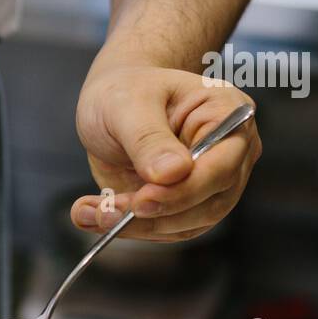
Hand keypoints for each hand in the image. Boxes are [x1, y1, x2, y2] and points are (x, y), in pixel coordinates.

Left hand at [70, 65, 260, 241]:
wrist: (111, 102)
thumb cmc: (126, 90)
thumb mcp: (128, 103)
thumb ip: (149, 138)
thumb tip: (173, 173)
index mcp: (228, 115)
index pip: (221, 166)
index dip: (185, 190)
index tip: (142, 200)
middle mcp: (228, 154)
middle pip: (210, 204)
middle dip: (157, 214)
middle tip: (108, 212)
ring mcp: (208, 183)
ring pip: (186, 225)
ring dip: (136, 227)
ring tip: (91, 212)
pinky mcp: (182, 204)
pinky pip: (163, 228)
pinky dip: (126, 228)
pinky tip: (90, 214)